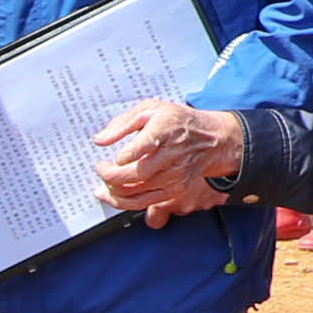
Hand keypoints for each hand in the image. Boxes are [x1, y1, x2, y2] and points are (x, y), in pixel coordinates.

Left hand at [90, 98, 243, 225]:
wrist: (212, 139)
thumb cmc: (177, 122)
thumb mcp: (151, 109)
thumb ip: (122, 123)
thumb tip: (100, 140)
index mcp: (165, 130)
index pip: (138, 149)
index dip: (121, 156)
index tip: (111, 156)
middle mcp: (171, 155)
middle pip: (135, 174)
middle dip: (109, 175)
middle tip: (101, 168)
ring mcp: (174, 175)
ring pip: (136, 192)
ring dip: (112, 191)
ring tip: (102, 183)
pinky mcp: (175, 189)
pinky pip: (143, 202)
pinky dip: (122, 202)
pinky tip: (110, 195)